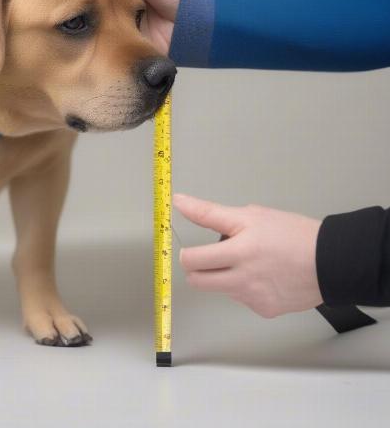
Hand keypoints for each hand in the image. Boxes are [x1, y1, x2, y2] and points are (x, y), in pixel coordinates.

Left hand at [173, 194, 323, 317]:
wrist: (332, 261)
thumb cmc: (292, 234)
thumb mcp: (249, 215)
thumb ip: (209, 212)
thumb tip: (180, 202)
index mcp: (239, 252)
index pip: (193, 260)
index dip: (186, 254)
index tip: (189, 250)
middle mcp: (243, 280)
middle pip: (198, 282)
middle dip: (197, 269)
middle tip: (211, 257)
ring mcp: (253, 298)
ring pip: (221, 289)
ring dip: (224, 277)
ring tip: (249, 261)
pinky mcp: (265, 310)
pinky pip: (242, 299)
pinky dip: (245, 288)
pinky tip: (263, 276)